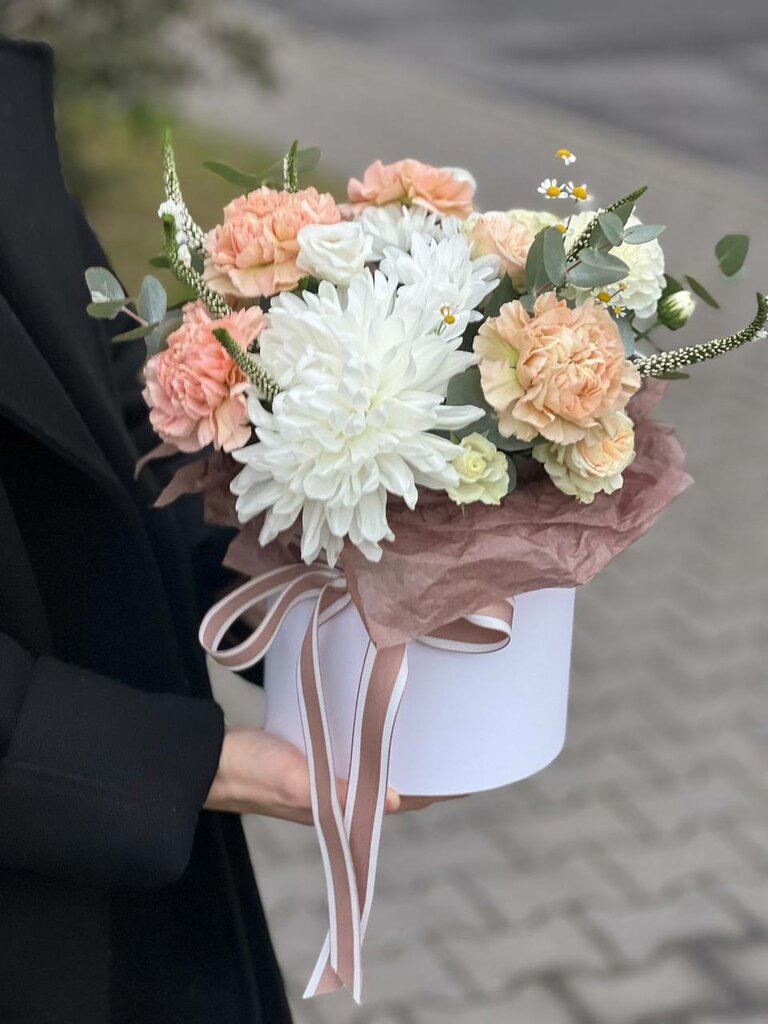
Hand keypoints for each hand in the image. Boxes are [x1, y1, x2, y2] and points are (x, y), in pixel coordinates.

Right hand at [204, 726, 457, 824]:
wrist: (208, 760)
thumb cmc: (250, 770)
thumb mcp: (295, 780)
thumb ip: (338, 792)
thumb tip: (390, 801)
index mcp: (337, 809)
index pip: (396, 805)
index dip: (430, 794)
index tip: (463, 778)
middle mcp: (335, 798)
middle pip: (390, 787)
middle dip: (420, 772)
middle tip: (452, 742)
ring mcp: (322, 779)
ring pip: (372, 770)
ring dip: (397, 757)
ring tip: (426, 731)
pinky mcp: (309, 760)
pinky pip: (350, 754)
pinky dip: (369, 743)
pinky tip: (376, 723)